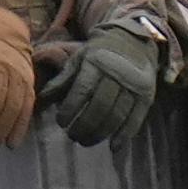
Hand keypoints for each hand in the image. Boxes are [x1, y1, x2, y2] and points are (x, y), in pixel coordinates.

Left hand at [44, 20, 162, 148]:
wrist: (134, 42)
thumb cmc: (99, 54)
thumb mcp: (79, 60)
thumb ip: (62, 80)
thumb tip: (41, 99)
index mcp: (96, 63)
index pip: (82, 90)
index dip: (70, 109)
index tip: (61, 122)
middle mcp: (117, 74)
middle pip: (100, 106)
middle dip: (84, 125)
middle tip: (73, 136)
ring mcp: (134, 85)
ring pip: (117, 115)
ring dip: (100, 133)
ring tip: (86, 141)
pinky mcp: (146, 95)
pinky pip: (136, 119)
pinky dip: (124, 135)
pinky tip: (113, 146)